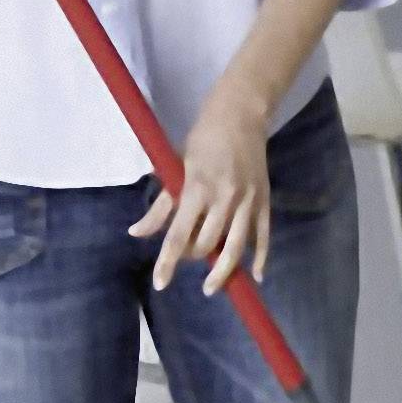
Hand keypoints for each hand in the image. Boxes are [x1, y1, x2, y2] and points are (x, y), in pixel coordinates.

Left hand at [129, 77, 272, 295]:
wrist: (241, 115)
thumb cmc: (202, 139)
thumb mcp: (175, 167)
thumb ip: (161, 205)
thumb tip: (137, 233)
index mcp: (197, 187)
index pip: (179, 234)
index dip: (169, 261)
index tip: (162, 283)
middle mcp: (224, 198)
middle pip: (206, 244)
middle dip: (193, 257)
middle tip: (187, 257)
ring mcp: (247, 200)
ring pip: (235, 247)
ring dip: (222, 271)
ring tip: (211, 287)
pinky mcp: (264, 200)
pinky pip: (264, 236)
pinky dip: (260, 258)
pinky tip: (256, 276)